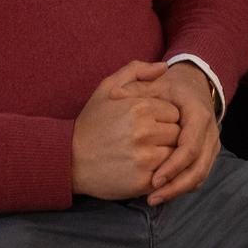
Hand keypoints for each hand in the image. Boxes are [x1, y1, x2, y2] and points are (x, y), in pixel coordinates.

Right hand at [71, 61, 181, 199]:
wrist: (69, 159)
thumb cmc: (91, 122)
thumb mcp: (107, 88)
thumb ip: (136, 71)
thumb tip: (164, 67)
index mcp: (139, 107)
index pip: (174, 112)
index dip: (163, 118)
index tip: (150, 123)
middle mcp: (144, 132)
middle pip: (178, 133)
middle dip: (166, 136)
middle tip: (148, 140)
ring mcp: (144, 158)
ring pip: (175, 154)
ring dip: (166, 155)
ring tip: (146, 154)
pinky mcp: (142, 181)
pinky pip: (167, 174)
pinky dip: (160, 173)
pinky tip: (143, 168)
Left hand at [139, 63, 220, 204]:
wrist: (193, 84)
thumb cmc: (170, 86)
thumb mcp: (154, 83)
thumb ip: (136, 88)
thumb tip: (117, 96)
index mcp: (198, 115)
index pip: (189, 147)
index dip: (172, 166)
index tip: (153, 179)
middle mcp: (210, 131)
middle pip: (198, 168)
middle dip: (175, 186)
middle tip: (152, 197)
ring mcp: (211, 144)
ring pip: (200, 175)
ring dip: (178, 190)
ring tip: (153, 199)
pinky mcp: (208, 153)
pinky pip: (199, 175)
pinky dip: (182, 186)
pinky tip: (163, 193)